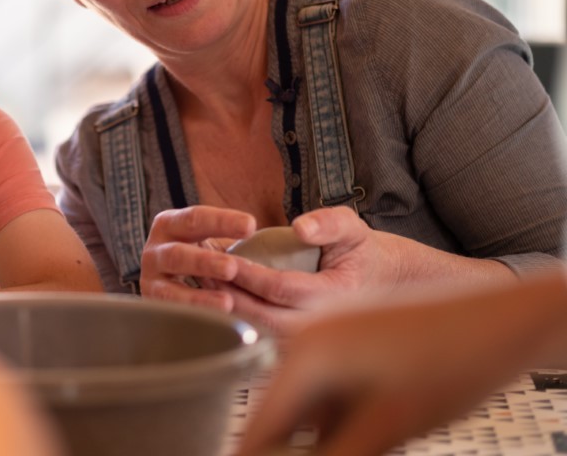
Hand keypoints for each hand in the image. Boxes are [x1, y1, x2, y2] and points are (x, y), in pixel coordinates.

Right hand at [139, 206, 255, 310]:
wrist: (171, 283)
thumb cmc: (206, 255)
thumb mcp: (213, 236)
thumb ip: (238, 234)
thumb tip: (301, 233)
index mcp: (171, 224)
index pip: (196, 219)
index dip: (221, 221)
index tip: (251, 226)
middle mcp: (156, 250)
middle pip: (178, 254)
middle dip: (205, 261)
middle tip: (232, 268)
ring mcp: (151, 280)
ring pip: (170, 289)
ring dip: (199, 295)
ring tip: (228, 302)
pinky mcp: (154, 306)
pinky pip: (172, 314)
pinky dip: (195, 317)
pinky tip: (219, 321)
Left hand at [201, 206, 397, 334]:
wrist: (378, 281)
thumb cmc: (359, 252)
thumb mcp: (352, 228)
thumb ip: (329, 223)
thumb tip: (300, 228)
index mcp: (335, 296)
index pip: (281, 288)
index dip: (250, 274)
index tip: (225, 259)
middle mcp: (322, 324)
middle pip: (266, 318)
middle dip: (231, 296)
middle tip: (204, 273)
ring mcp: (311, 340)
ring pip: (262, 333)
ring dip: (231, 311)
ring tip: (206, 284)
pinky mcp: (300, 345)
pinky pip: (265, 337)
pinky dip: (240, 320)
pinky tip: (220, 300)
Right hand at [236, 271, 566, 455]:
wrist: (499, 317)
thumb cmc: (453, 360)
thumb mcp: (386, 427)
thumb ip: (330, 455)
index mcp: (304, 351)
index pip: (259, 424)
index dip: (260, 453)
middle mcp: (306, 334)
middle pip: (281, 412)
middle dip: (296, 444)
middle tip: (348, 447)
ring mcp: (327, 332)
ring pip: (307, 402)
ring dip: (322, 431)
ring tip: (370, 436)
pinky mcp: (348, 336)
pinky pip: (328, 385)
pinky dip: (340, 412)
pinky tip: (375, 424)